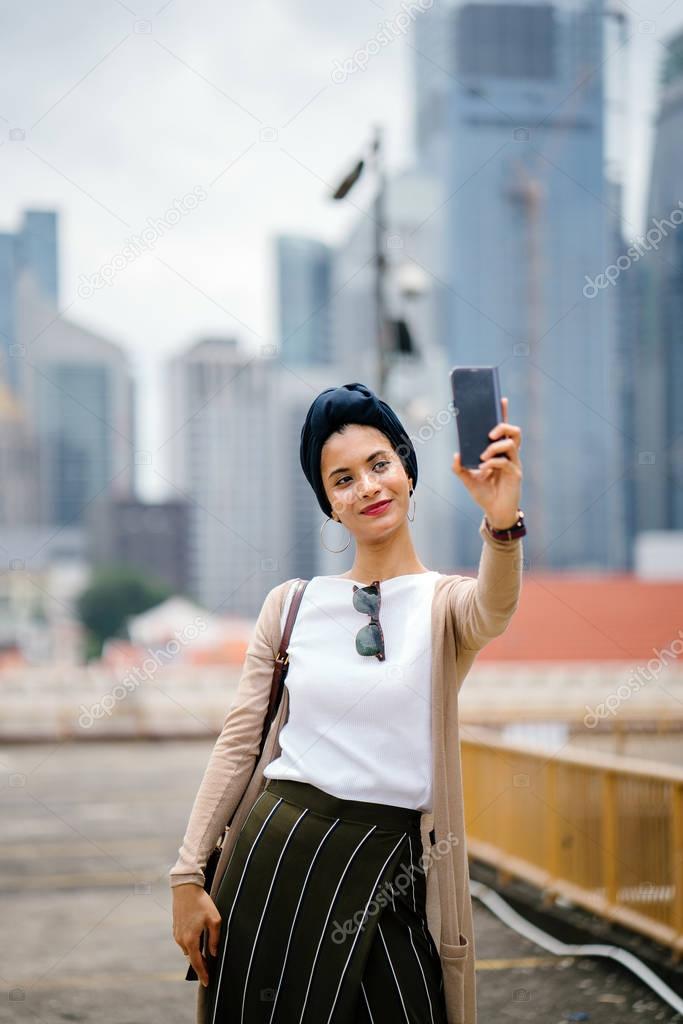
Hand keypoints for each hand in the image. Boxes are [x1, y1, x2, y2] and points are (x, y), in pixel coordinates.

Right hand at [172, 883, 221, 986]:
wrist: (185, 889)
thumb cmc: (202, 903)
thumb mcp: (214, 920)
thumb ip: (215, 939)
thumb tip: (214, 953)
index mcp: (191, 939)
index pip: (197, 962)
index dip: (202, 973)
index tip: (207, 983)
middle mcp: (181, 940)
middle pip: (192, 957)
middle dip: (200, 964)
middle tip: (208, 970)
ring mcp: (177, 934)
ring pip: (188, 949)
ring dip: (196, 952)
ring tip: (205, 955)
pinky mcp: (176, 929)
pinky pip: (184, 941)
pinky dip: (191, 944)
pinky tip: (198, 940)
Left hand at [451, 396, 521, 527]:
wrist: (495, 513)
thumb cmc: (485, 494)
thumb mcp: (468, 480)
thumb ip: (460, 468)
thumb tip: (455, 456)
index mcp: (500, 452)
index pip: (504, 430)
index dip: (504, 414)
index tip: (501, 399)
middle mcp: (510, 456)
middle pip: (514, 432)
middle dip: (502, 427)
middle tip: (488, 433)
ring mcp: (514, 465)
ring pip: (512, 444)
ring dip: (495, 446)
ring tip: (483, 455)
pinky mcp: (515, 476)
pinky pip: (506, 463)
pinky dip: (493, 462)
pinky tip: (484, 467)